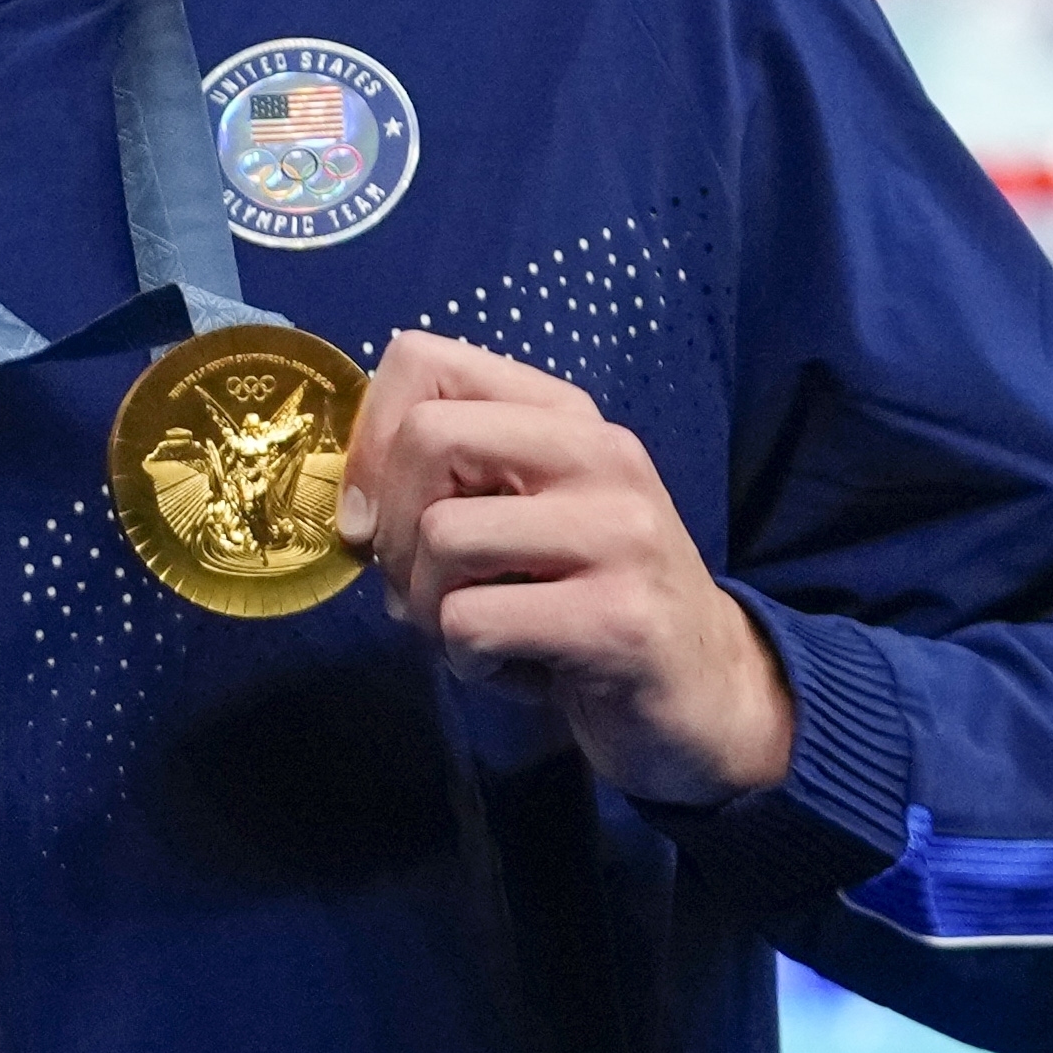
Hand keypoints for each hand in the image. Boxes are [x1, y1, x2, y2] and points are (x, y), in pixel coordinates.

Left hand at [334, 325, 791, 804]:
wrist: (703, 692)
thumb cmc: (580, 602)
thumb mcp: (515, 520)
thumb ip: (443, 485)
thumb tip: (349, 502)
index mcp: (566, 418)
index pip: (425, 361)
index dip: (368, 441)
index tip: (374, 513)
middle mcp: (602, 456)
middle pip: (429, 437)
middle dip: (391, 528)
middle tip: (420, 586)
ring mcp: (620, 533)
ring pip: (441, 536)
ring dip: (425, 607)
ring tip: (476, 632)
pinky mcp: (620, 618)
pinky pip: (470, 622)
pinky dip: (466, 662)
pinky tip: (516, 669)